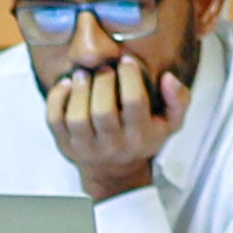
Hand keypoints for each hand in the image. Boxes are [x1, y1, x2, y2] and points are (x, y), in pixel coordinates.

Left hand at [44, 55, 191, 201]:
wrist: (114, 171)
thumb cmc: (142, 138)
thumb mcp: (169, 123)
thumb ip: (178, 100)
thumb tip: (168, 78)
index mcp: (140, 137)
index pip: (134, 103)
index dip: (130, 76)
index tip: (127, 62)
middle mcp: (113, 145)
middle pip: (103, 111)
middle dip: (102, 81)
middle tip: (104, 69)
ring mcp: (86, 147)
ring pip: (77, 117)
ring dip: (79, 89)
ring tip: (84, 74)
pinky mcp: (65, 145)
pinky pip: (55, 120)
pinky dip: (57, 98)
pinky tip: (67, 85)